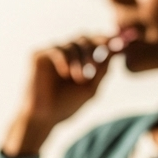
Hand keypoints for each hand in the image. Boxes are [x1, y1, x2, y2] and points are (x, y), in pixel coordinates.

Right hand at [3, 34, 118, 156]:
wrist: (44, 118)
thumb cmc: (67, 105)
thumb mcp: (91, 88)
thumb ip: (102, 70)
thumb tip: (116, 51)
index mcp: (78, 59)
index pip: (94, 42)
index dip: (106, 40)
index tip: (119, 44)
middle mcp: (65, 53)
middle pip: (84, 38)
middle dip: (92, 50)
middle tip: (95, 67)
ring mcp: (51, 53)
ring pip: (71, 44)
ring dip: (79, 60)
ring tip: (80, 78)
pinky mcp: (38, 55)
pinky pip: (56, 50)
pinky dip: (65, 59)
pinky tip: (66, 74)